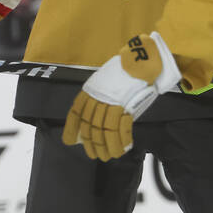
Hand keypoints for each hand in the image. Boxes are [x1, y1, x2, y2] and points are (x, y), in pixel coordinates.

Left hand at [62, 32, 181, 160]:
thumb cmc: (127, 72)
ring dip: (108, 145)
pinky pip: (120, 125)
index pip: (77, 111)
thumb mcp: (107, 82)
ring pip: (104, 128)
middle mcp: (98, 94)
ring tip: (110, 155)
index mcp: (91, 88)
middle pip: (90, 124)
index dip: (72, 128)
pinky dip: (122, 138)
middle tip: (97, 155)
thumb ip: (100, 99)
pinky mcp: (125, 101)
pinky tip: (124, 146)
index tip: (70, 141)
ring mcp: (111, 98)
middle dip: (92, 143)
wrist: (142, 57)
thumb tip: (94, 124)